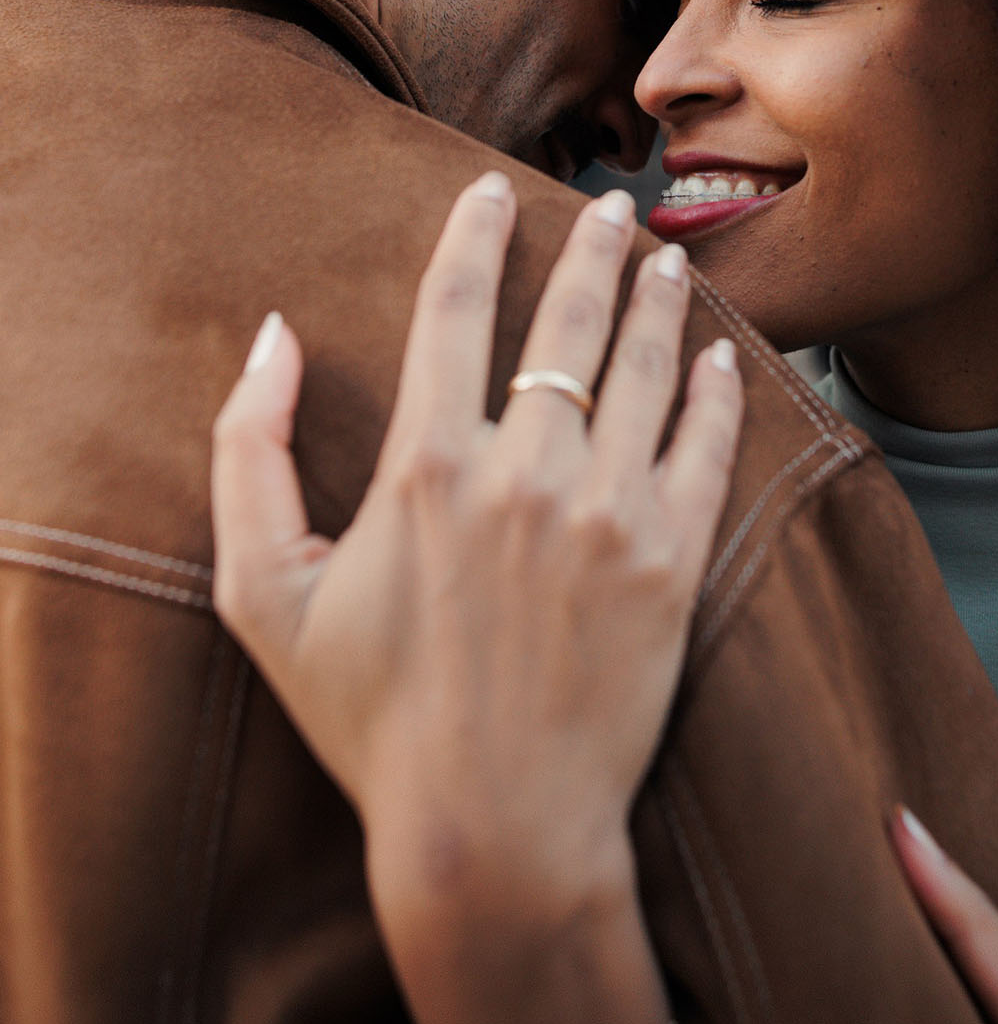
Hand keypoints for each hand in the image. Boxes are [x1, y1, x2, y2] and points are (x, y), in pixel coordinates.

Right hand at [210, 171, 743, 918]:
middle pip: (568, 323)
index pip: (454, 310)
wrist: (492, 833)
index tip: (491, 191)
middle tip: (613, 208)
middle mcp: (524, 474)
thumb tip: (269, 336)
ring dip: (660, 304)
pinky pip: (707, 451)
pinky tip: (723, 356)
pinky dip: (718, 393)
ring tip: (668, 262)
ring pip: (646, 371)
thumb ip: (248, 455)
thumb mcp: (262, 594)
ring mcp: (609, 517)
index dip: (474, 236)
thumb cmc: (371, 717)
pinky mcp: (672, 565)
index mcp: (427, 467)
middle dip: (592, 250)